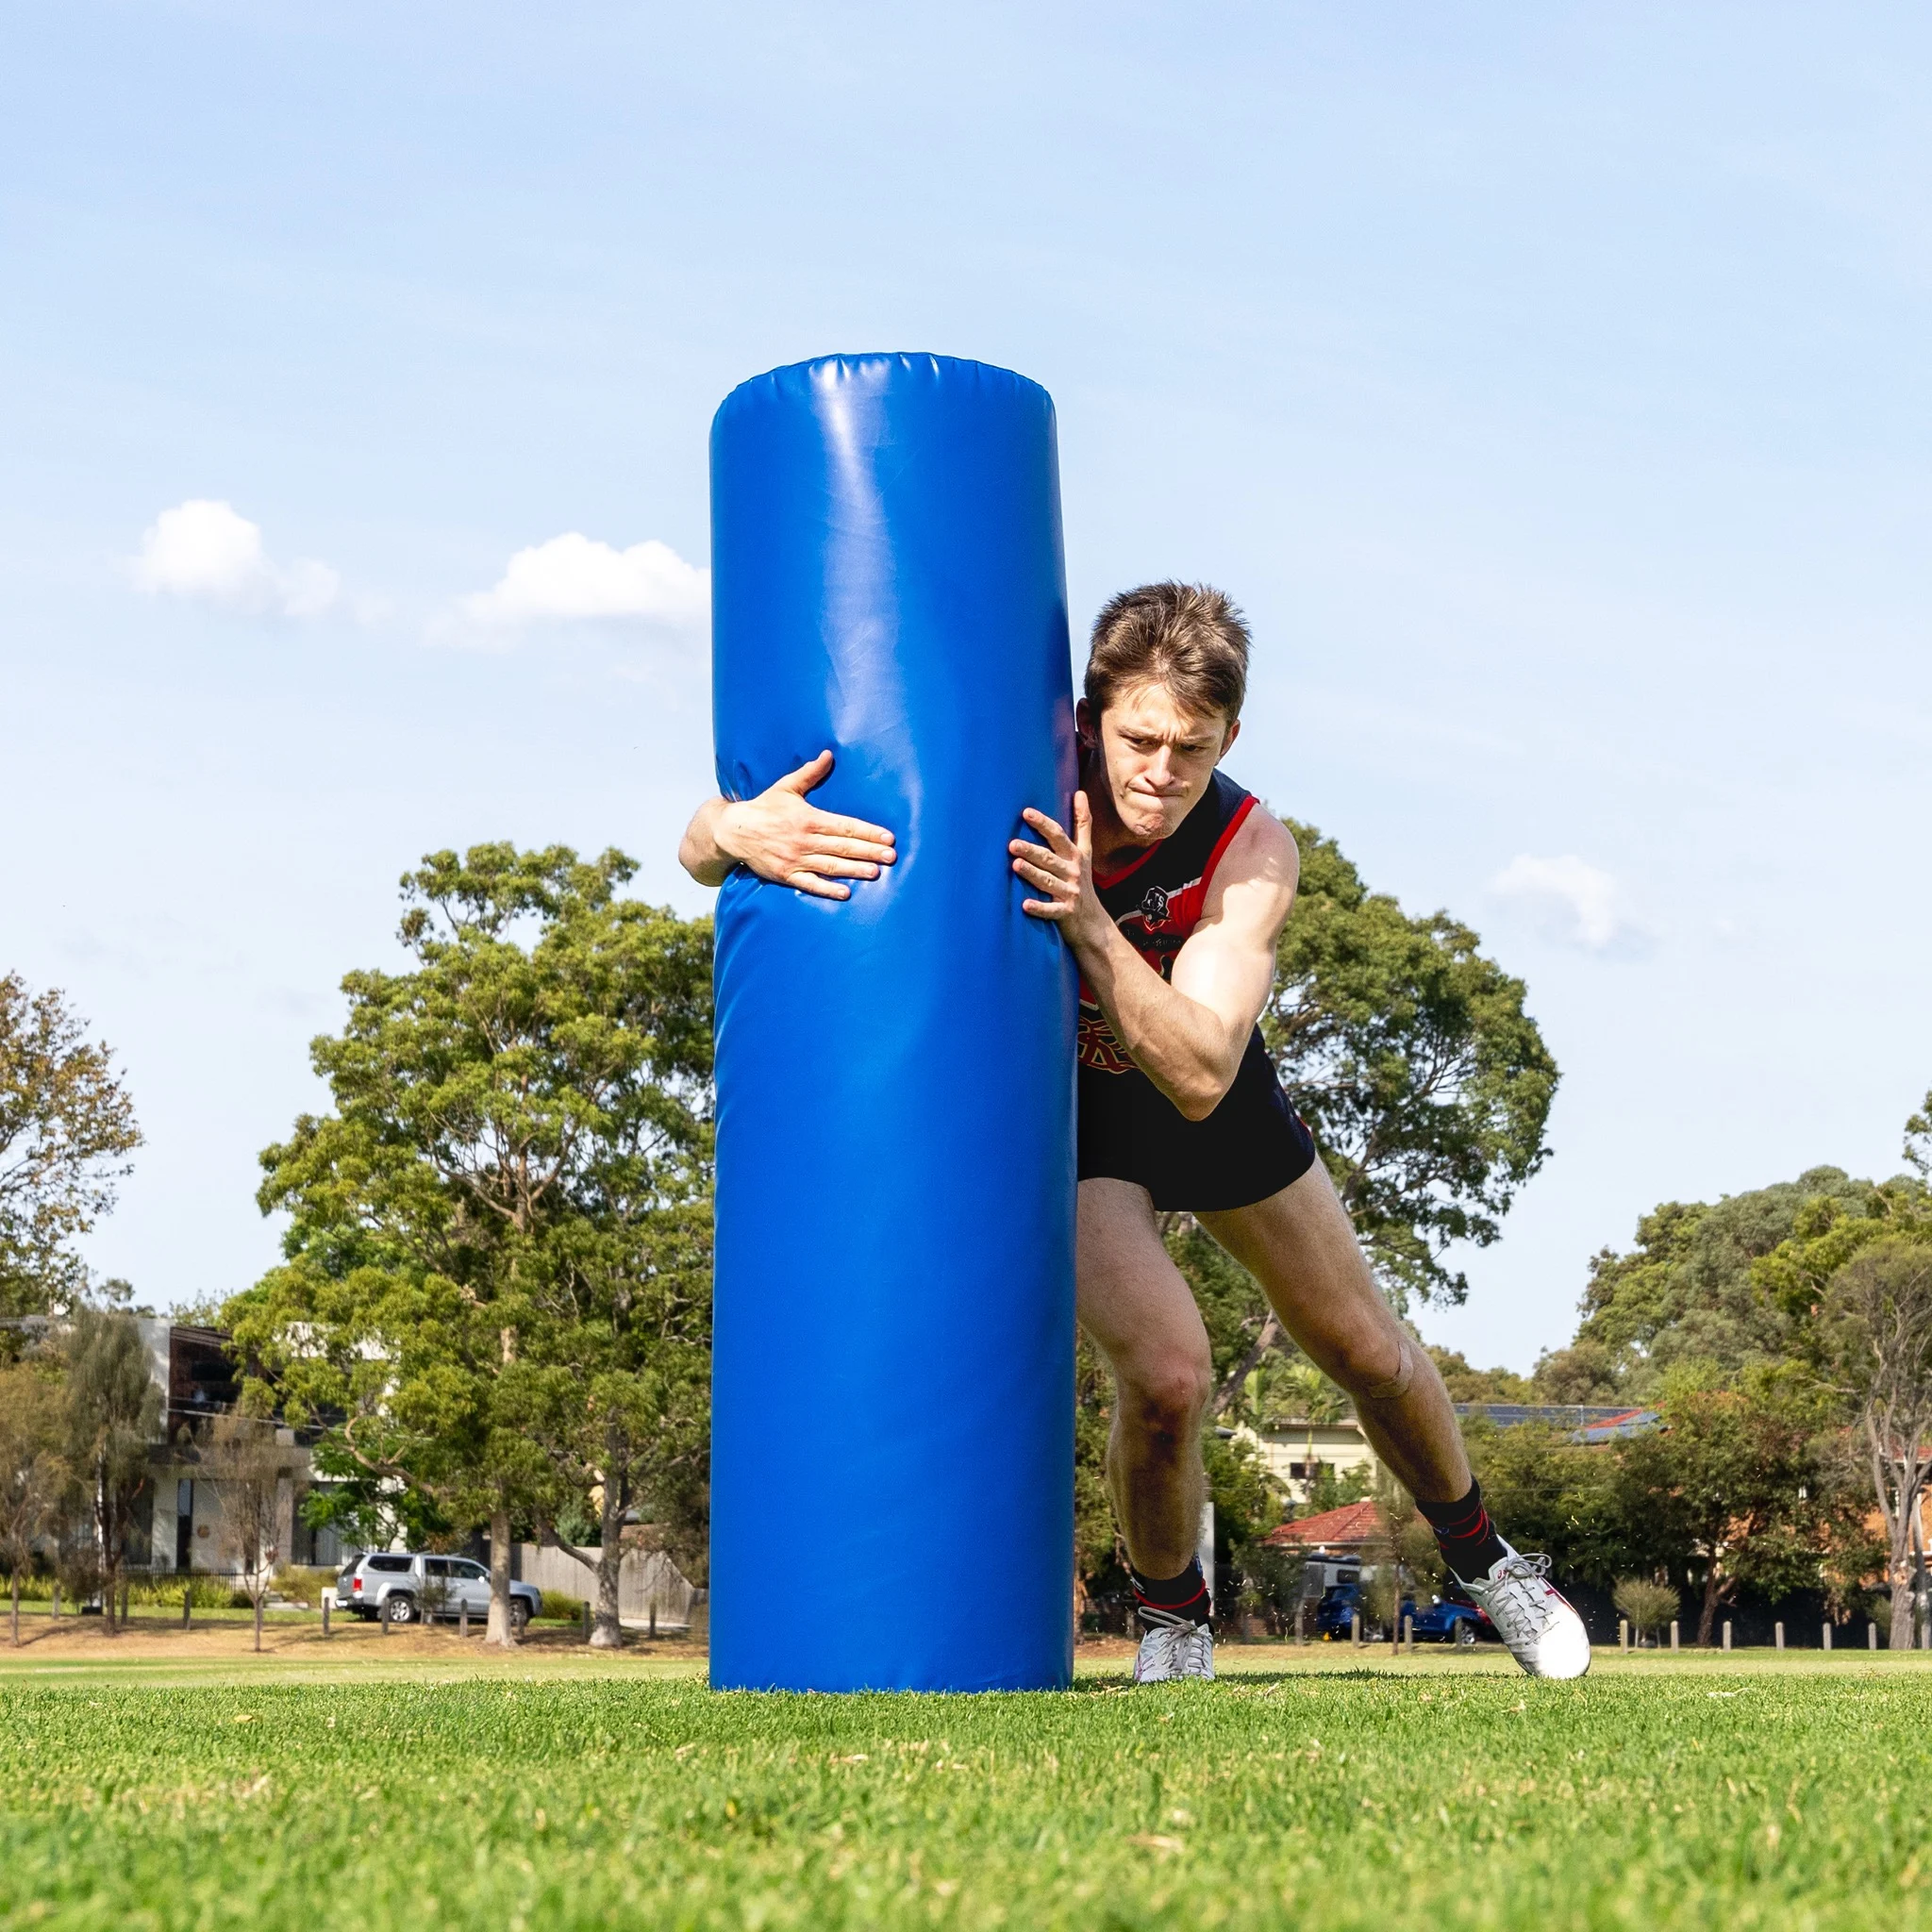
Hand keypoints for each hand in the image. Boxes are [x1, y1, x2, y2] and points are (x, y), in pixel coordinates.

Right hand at [716, 751, 896, 899]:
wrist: (733, 830)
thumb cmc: (763, 807)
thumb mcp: (786, 786)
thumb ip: (810, 773)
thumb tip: (829, 755)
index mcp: (808, 818)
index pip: (845, 826)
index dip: (868, 832)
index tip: (888, 837)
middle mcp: (804, 840)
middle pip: (843, 847)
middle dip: (869, 852)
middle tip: (891, 857)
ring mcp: (795, 859)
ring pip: (831, 866)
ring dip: (855, 869)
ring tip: (876, 873)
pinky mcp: (786, 875)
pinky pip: (810, 884)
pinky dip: (827, 889)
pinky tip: (845, 893)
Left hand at [1008, 793, 1108, 949]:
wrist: (1093, 922)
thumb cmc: (1083, 881)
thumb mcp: (1086, 852)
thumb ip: (1082, 824)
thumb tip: (1080, 793)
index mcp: (1075, 856)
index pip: (1059, 836)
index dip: (1043, 824)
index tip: (1026, 813)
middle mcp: (1073, 872)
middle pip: (1050, 858)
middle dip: (1032, 850)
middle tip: (1012, 844)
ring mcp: (1069, 893)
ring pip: (1048, 882)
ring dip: (1033, 873)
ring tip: (1016, 865)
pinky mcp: (1065, 913)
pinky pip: (1050, 910)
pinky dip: (1039, 908)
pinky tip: (1025, 905)